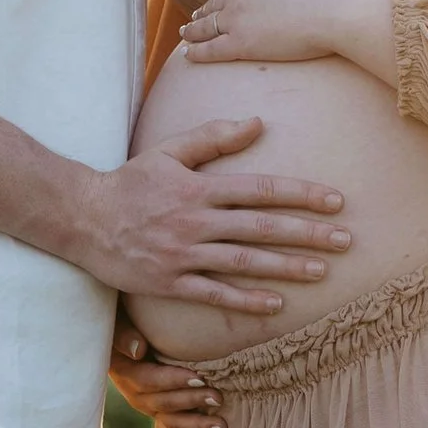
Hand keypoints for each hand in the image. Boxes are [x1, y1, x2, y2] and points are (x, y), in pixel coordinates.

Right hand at [64, 117, 351, 314]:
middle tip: (346, 240)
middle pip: (261, 226)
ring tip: (322, 271)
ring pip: (243, 261)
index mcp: (199, 188)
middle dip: (307, 233)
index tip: (336, 201)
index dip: (300, 194)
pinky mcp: (169, 282)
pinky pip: (213, 294)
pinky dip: (245, 301)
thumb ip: (212, 138)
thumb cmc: (129, 182)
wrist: (81, 218)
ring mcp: (182, 254)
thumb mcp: (167, 151)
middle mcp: (195, 221)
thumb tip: (258, 122)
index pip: (260, 189)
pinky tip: (275, 304)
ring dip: (286, 266)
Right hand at [109, 322, 225, 427]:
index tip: (199, 378)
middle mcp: (136, 394)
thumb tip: (138, 350)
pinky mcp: (163, 411)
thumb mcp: (116, 322)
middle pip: (164, 403)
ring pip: (172, 421)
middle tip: (218, 398)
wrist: (124, 337)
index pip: (149, 380)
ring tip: (222, 427)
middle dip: (191, 402)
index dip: (173, 381)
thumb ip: (123, 334)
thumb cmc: (122, 320)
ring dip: (197, 425)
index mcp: (125, 372)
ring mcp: (150, 405)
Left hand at [178, 0, 395, 76]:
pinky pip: (210, 49)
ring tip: (186, 37)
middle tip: (193, 22)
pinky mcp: (240, 43)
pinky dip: (196, 52)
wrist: (335, 7)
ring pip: (204, 27)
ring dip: (192, 32)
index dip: (221, 0)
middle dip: (202, 14)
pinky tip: (188, 55)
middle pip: (213, 6)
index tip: (215, 6)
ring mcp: (235, 18)